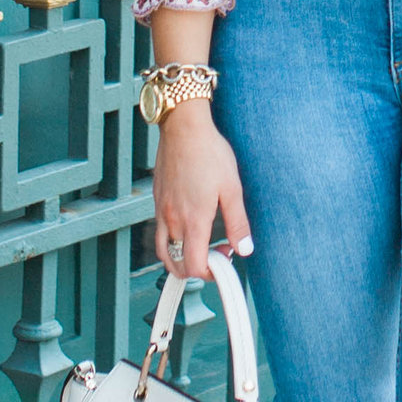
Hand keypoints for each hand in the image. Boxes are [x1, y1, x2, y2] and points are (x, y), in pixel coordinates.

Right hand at [151, 104, 250, 280]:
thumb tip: (244, 249)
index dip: (209, 273)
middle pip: (175, 265)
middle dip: (195, 270)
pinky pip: (159, 232)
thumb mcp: (232, 188)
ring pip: (163, 251)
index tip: (224, 261)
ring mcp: (162, 211)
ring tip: (200, 248)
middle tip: (215, 255)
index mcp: (193, 220)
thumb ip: (238, 223)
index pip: (193, 266)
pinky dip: (171, 242)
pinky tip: (188, 227)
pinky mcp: (157, 201)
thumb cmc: (209, 153)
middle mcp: (172, 220)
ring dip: (179, 259)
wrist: (183, 128)